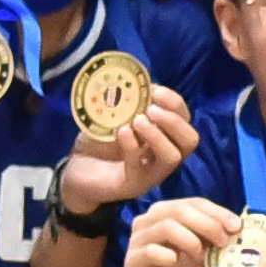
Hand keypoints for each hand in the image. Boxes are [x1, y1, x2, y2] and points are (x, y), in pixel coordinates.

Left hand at [60, 84, 197, 215]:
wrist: (74, 172)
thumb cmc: (99, 142)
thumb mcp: (115, 117)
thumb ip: (129, 103)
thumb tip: (139, 81)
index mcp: (164, 137)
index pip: (185, 119)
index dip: (175, 102)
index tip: (154, 90)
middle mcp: (163, 157)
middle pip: (190, 140)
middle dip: (174, 121)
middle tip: (151, 110)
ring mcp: (150, 174)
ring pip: (173, 157)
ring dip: (158, 135)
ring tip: (137, 121)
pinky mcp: (132, 185)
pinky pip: (139, 167)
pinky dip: (132, 147)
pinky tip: (121, 133)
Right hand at [117, 195, 235, 266]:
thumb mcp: (198, 251)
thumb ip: (210, 237)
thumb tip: (236, 228)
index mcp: (164, 212)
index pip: (193, 203)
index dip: (217, 212)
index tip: (237, 226)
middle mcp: (147, 220)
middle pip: (180, 210)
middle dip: (208, 224)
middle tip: (224, 241)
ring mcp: (138, 238)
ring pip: (167, 227)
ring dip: (191, 239)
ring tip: (202, 255)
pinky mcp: (133, 259)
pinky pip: (151, 251)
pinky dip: (168, 255)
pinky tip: (175, 262)